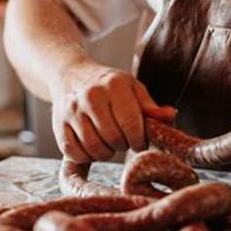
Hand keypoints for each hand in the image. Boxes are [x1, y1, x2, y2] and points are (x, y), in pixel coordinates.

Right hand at [51, 64, 175, 162]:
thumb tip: (171, 116)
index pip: (131, 123)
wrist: (71, 74)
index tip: (139, 141)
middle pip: (113, 138)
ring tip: (109, 143)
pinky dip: (87, 156)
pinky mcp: (58, 125)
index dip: (139, 140)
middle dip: (123, 145)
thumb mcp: (133, 88)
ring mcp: (72, 111)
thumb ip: (151, 107)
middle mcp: (91, 96)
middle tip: (123, 140)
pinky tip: (93, 147)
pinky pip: (74, 153)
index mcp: (114, 85)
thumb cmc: (109, 85)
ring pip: (94, 148)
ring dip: (106, 153)